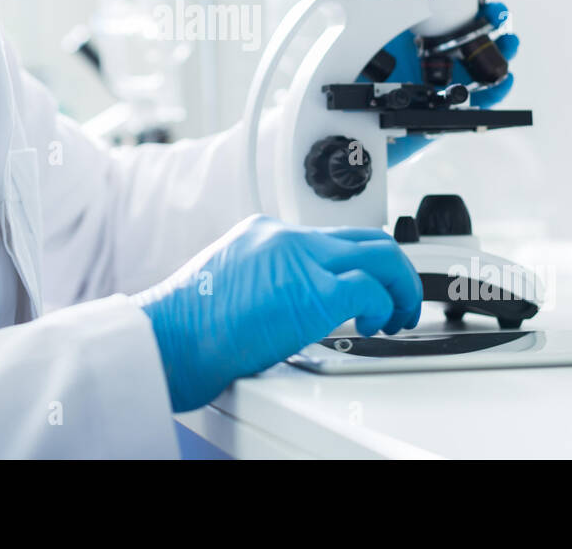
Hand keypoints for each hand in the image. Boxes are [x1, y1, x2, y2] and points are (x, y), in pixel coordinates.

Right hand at [134, 215, 422, 411]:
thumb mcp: (231, 282)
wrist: (170, 339)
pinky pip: (370, 290)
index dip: (362, 262)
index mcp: (265, 232)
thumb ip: (269, 281)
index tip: (373, 284)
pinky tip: (373, 328)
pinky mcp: (312, 293)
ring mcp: (300, 261)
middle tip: (401, 299)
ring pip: (380, 255)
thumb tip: (294, 306)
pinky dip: (383, 308)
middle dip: (395, 269)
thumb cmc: (188, 326)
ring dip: (402, 287)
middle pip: (366, 237)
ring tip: (398, 316)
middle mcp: (285, 238)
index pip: (331, 237)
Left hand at [361, 0, 519, 165]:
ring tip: (510, 40)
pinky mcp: (450, 108)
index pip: (455, 12)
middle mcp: (437, 57)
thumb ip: (375, 0)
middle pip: (476, 35)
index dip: (471, 0)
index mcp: (422, 35)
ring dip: (504, 50)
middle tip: (498, 12)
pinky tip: (504, 77)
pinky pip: (481, 101)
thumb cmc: (358, 72)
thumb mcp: (363, 29)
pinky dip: (498, 89)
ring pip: (485, 64)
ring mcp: (447, 80)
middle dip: (493, 20)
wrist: (354, 111)